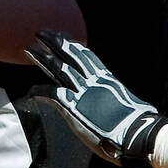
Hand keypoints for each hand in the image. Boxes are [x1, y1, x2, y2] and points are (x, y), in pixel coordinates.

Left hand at [27, 30, 167, 167]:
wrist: (137, 134)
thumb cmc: (139, 126)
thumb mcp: (130, 105)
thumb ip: (120, 103)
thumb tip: (130, 109)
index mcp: (107, 79)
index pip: (87, 57)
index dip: (72, 45)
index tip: (62, 37)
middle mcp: (93, 81)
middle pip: (70, 56)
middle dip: (54, 43)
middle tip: (41, 33)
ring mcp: (83, 93)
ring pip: (58, 69)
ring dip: (42, 59)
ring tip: (28, 50)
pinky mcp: (74, 107)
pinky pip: (51, 95)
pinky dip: (39, 92)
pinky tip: (30, 92)